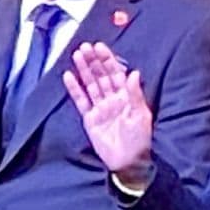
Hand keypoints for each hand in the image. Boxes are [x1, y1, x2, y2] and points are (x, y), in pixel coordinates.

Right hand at [63, 43, 155, 185]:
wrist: (128, 162)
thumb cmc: (139, 140)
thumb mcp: (140, 115)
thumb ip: (135, 94)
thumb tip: (133, 73)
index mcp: (127, 95)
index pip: (116, 73)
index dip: (108, 60)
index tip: (100, 47)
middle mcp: (112, 98)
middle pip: (101, 75)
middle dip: (93, 61)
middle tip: (85, 47)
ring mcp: (100, 108)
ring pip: (90, 84)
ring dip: (84, 70)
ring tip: (76, 55)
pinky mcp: (90, 119)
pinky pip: (81, 101)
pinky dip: (74, 89)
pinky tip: (68, 77)